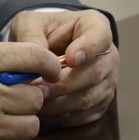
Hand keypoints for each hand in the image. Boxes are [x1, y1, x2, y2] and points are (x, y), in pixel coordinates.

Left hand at [7, 9, 118, 128]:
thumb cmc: (40, 33)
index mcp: (94, 26)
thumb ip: (30, 34)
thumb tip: (36, 55)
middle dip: (64, 84)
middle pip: (94, 73)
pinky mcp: (100, 103)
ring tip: (35, 100)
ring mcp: (107, 81)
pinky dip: (61, 115)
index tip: (70, 59)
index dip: (87, 49)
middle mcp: (108, 54)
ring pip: (89, 98)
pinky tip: (44, 110)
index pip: (100, 36)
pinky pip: (84, 114)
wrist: (45, 51)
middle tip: (39, 88)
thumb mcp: (29, 24)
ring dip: (60, 103)